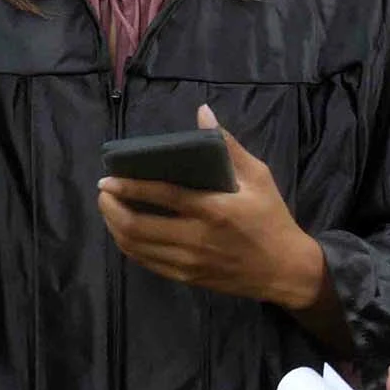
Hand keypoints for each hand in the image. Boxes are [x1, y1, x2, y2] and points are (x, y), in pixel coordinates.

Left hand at [98, 105, 323, 308]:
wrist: (285, 270)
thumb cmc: (271, 218)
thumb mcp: (258, 177)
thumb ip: (227, 145)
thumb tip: (203, 112)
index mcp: (213, 209)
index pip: (162, 195)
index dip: (129, 186)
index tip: (106, 178)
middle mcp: (196, 238)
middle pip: (137, 226)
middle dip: (111, 208)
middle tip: (103, 192)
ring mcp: (189, 262)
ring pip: (136, 247)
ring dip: (114, 226)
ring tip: (108, 208)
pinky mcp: (186, 277)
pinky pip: (146, 262)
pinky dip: (128, 246)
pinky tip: (123, 231)